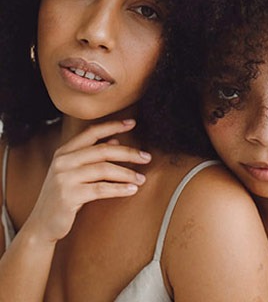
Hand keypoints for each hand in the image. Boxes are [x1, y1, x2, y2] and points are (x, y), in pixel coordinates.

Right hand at [25, 120, 149, 243]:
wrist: (43, 223)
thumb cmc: (63, 195)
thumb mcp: (74, 171)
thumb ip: (92, 156)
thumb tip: (115, 141)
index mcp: (64, 151)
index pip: (92, 132)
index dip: (113, 126)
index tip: (132, 123)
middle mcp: (63, 161)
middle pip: (103, 150)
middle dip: (128, 153)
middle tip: (146, 157)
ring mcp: (64, 178)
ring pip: (104, 169)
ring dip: (127, 173)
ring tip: (141, 178)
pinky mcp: (69, 195)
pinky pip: (101, 189)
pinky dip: (119, 189)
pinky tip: (132, 189)